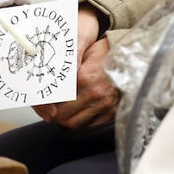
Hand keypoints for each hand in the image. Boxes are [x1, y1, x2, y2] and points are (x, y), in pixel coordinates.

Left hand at [32, 7, 119, 128]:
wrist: (131, 52)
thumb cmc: (105, 48)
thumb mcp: (82, 48)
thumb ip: (66, 64)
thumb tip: (49, 78)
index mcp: (85, 78)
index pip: (57, 100)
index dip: (46, 103)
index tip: (42, 101)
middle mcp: (96, 94)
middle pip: (64, 117)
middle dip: (54, 114)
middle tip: (49, 107)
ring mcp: (106, 105)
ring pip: (76, 124)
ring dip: (66, 119)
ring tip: (62, 110)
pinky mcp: (114, 111)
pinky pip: (91, 125)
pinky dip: (81, 122)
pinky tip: (77, 111)